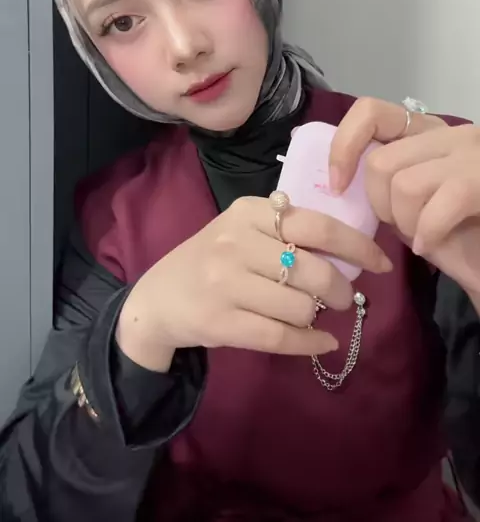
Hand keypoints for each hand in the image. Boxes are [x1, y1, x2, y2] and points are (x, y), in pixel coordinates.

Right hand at [116, 195, 391, 370]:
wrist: (159, 298)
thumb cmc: (212, 259)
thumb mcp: (242, 229)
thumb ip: (286, 230)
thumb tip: (351, 249)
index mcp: (249, 212)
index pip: (317, 224)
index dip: (356, 245)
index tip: (380, 262)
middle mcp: (236, 243)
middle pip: (313, 269)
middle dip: (341, 288)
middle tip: (345, 297)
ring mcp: (226, 283)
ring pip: (300, 305)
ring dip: (320, 316)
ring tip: (318, 315)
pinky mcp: (221, 322)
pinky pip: (281, 337)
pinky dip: (311, 342)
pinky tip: (321, 341)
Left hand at [330, 97, 479, 293]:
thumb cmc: (458, 234)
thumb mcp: (413, 202)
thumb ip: (385, 183)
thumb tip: (341, 183)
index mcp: (426, 132)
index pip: (370, 112)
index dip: (344, 147)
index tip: (337, 186)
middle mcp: (448, 133)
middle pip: (380, 161)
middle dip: (379, 204)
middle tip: (400, 225)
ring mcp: (470, 154)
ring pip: (403, 184)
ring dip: (403, 222)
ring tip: (420, 236)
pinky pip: (434, 209)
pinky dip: (425, 234)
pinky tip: (429, 244)